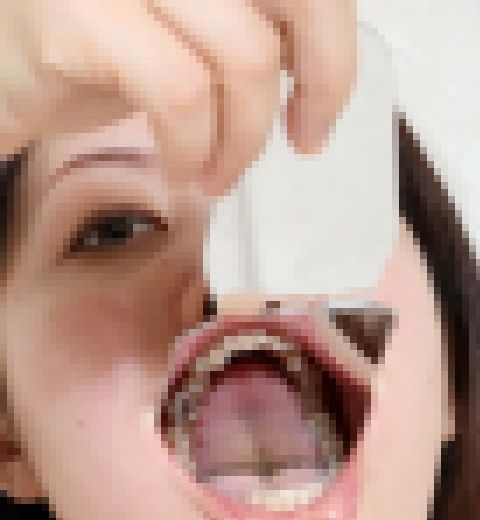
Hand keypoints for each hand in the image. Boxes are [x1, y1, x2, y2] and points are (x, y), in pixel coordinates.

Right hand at [0, 0, 356, 193]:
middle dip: (319, 82)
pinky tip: (182, 168)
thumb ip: (249, 26)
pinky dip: (193, 149)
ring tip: (218, 173)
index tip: (320, 108)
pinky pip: (179, 95)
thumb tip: (317, 67)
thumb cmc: (90, 48)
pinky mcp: (78, 13)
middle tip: (300, 140)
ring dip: (243, 140)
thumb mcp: (188, 27)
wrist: (0, 70)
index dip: (335, 44)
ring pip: (245, 56)